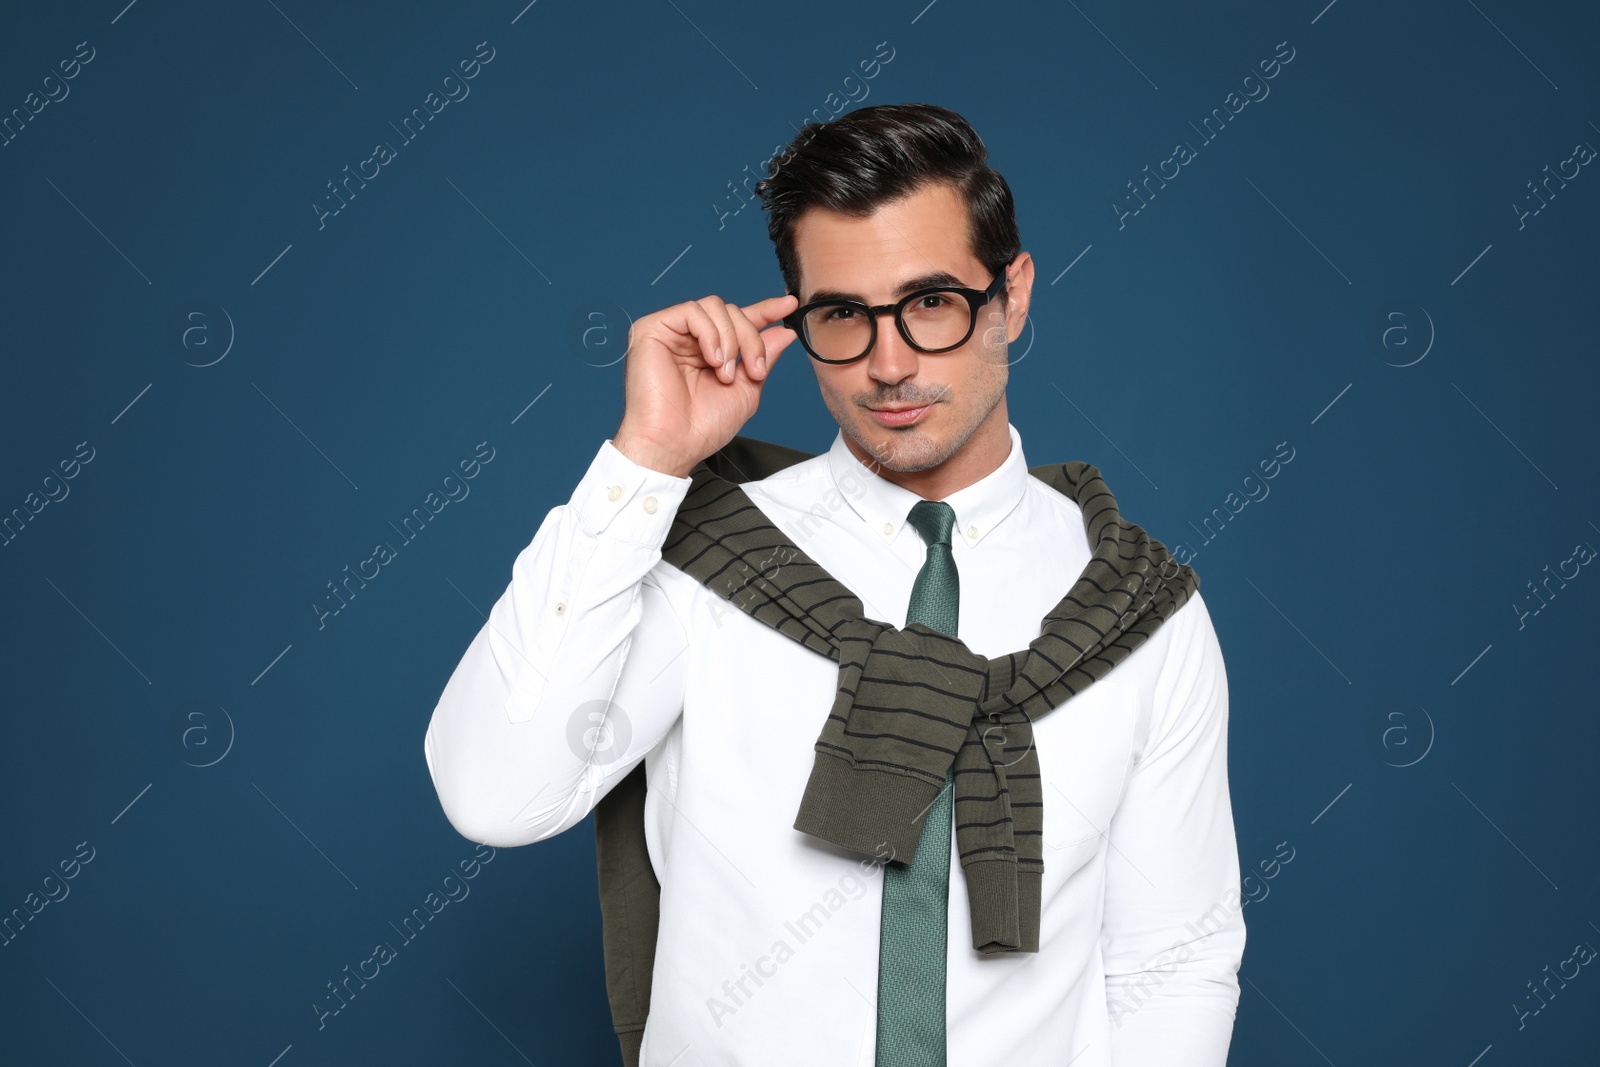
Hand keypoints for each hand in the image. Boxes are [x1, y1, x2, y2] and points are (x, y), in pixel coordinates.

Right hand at [611, 293, 798, 477]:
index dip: (765, 310)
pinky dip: (710, 334)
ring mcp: (671, 333)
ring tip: (725, 373)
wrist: (673, 444)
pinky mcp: (652, 329)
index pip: (738, 320)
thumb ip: (763, 357)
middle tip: (755, 370)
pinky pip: (692, 311)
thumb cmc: (702, 426)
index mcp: (709, 351)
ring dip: (730, 340)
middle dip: (751, 338)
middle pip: (731, 311)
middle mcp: (689, 339)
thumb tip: (785, 332)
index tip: (790, 305)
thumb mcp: (746, 389)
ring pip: (714, 306)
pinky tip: (711, 360)